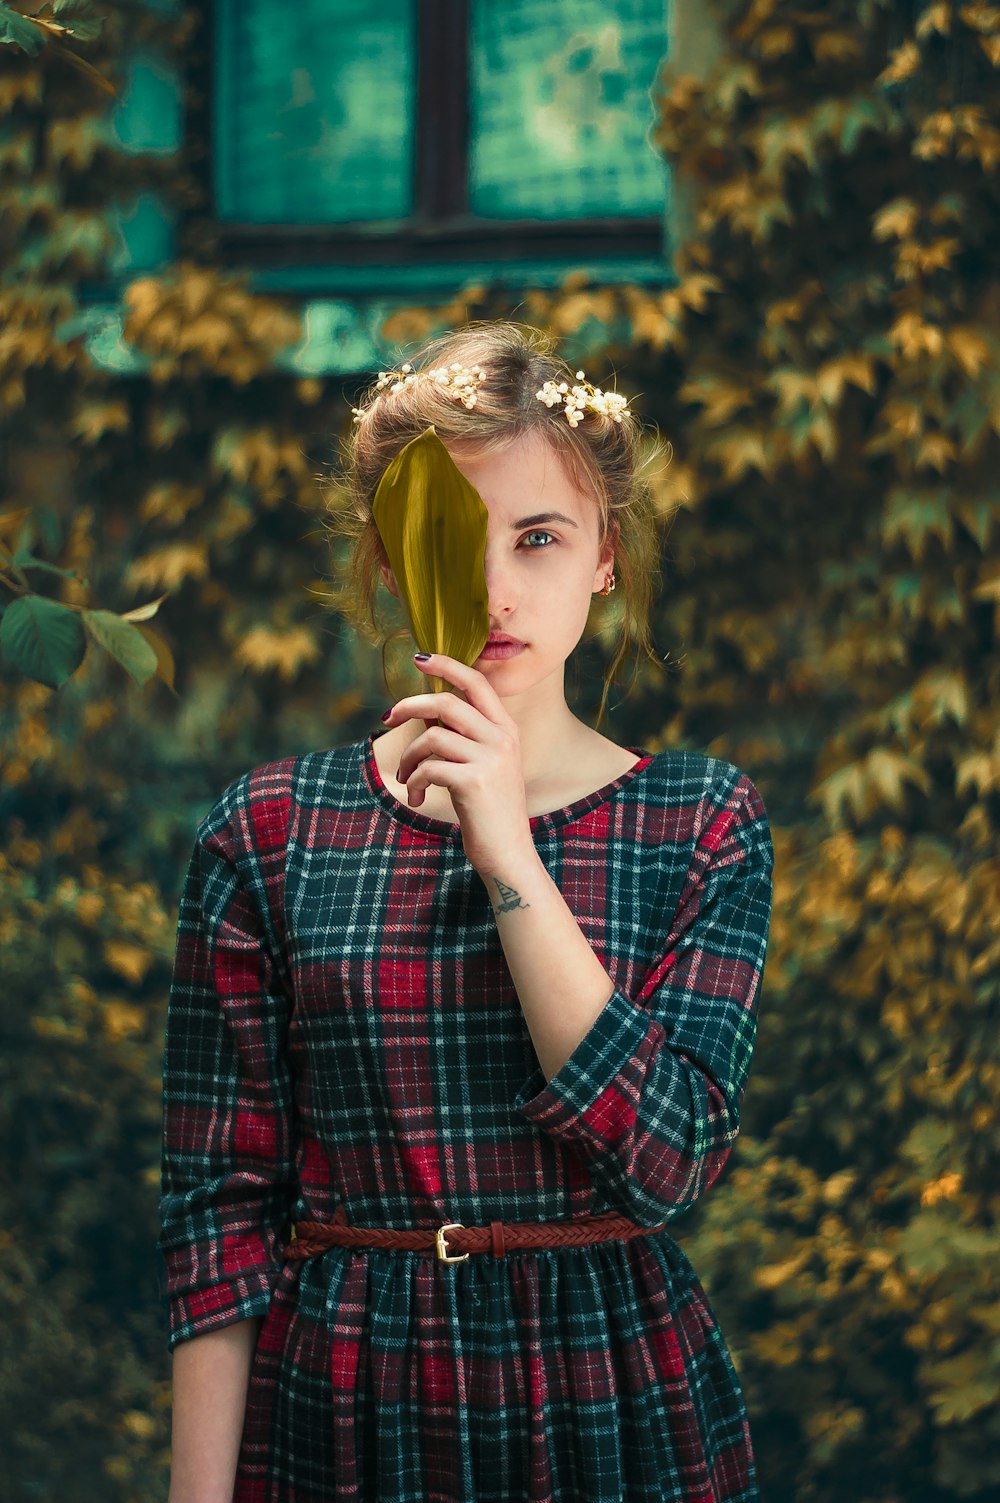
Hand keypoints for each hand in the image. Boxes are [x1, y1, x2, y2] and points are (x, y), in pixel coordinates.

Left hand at [383, 653, 533, 871]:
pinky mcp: (474, 782)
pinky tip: (419, 799)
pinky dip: (415, 782)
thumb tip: (425, 716)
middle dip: (409, 706)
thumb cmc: (491, 812)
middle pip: (446, 702)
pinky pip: (428, 768)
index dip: (447, 665)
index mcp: (506, 730)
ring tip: (408, 778)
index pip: (476, 682)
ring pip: (431, 737)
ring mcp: (491, 759)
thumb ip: (464, 738)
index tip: (419, 659)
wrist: (509, 855)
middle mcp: (502, 739)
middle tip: (387, 718)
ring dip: (409, 758)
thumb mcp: (485, 767)